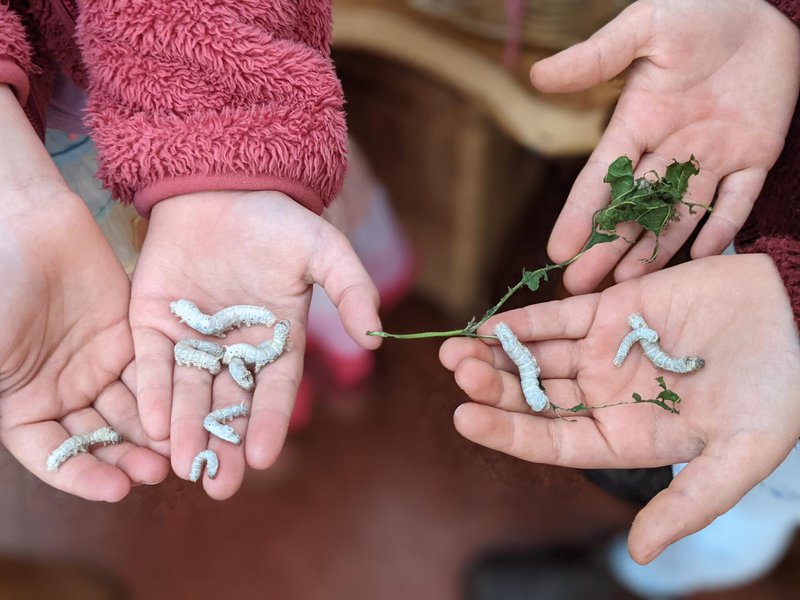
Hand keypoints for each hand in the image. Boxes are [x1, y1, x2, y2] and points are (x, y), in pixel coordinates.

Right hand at [0, 84, 167, 499]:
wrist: (28, 225)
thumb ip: (1, 398)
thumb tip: (14, 432)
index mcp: (20, 405)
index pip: (53, 455)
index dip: (81, 474)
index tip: (115, 489)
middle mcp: (62, 394)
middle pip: (100, 438)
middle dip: (128, 457)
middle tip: (160, 471)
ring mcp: (98, 367)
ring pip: (131, 410)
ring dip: (154, 432)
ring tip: (181, 447)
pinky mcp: (128, 340)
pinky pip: (151, 373)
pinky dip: (167, 393)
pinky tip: (188, 408)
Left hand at [130, 190, 381, 498]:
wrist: (221, 182)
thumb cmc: (278, 218)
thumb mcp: (324, 250)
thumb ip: (351, 288)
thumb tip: (375, 335)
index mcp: (275, 337)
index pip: (273, 389)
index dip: (269, 422)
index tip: (263, 457)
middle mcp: (234, 346)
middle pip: (229, 402)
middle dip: (224, 443)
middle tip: (219, 485)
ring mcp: (192, 336)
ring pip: (190, 391)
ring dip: (186, 428)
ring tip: (183, 466)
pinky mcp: (154, 321)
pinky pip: (153, 363)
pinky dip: (154, 392)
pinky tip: (154, 425)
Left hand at [439, 254, 799, 562]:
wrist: (799, 318)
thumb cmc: (779, 391)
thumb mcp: (739, 455)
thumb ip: (689, 503)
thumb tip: (638, 554)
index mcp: (627, 437)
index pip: (554, 441)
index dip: (510, 432)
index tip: (464, 418)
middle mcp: (607, 397)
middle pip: (536, 397)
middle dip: (494, 387)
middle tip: (457, 373)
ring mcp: (605, 352)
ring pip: (537, 356)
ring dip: (496, 354)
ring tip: (456, 350)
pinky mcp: (612, 310)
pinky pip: (557, 318)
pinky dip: (524, 321)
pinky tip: (490, 326)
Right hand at [534, 0, 799, 292]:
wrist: (760, 5)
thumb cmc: (695, 9)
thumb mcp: (643, 28)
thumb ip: (596, 57)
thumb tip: (537, 76)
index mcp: (638, 122)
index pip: (601, 178)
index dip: (580, 214)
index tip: (557, 249)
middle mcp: (669, 148)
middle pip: (634, 208)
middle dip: (608, 246)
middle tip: (583, 284)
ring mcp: (712, 156)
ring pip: (679, 213)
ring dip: (654, 249)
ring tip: (627, 284)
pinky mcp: (755, 155)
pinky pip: (738, 198)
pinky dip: (722, 226)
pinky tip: (700, 256)